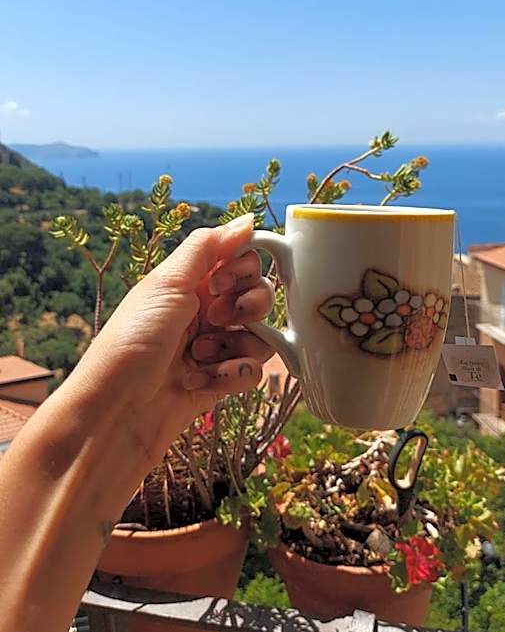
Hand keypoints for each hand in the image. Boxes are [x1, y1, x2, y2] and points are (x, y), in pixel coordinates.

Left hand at [69, 214, 274, 470]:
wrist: (116, 412)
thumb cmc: (134, 341)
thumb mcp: (167, 282)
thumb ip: (209, 247)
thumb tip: (247, 219)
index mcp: (191, 283)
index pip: (242, 261)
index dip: (242, 270)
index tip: (221, 282)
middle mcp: (205, 312)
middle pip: (259, 297)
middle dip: (248, 306)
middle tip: (218, 317)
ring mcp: (214, 348)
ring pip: (260, 336)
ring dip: (235, 345)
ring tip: (200, 357)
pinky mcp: (220, 382)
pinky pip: (252, 371)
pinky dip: (233, 375)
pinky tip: (204, 383)